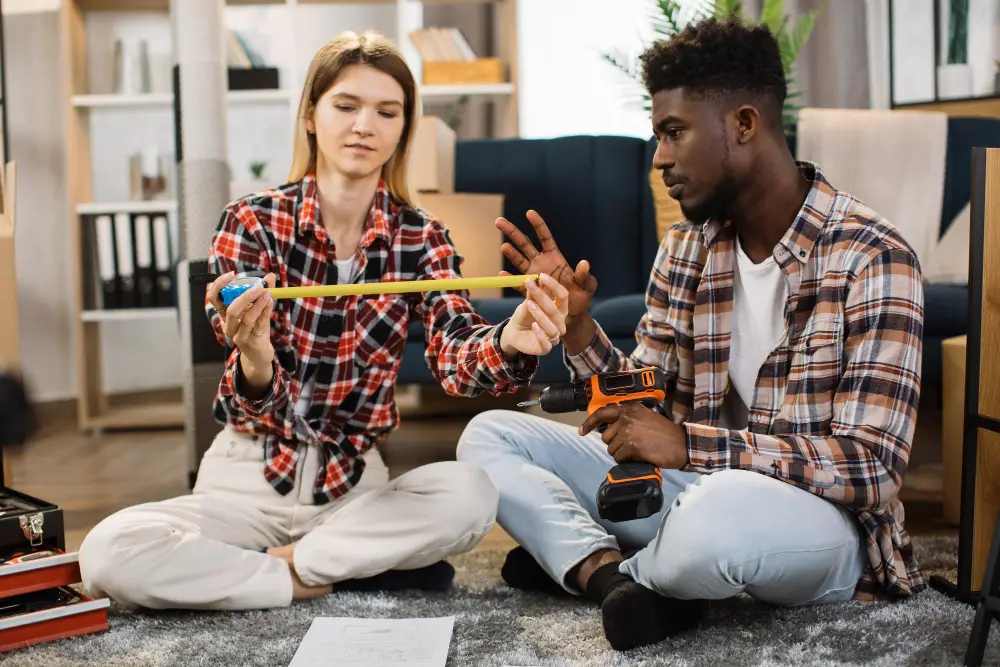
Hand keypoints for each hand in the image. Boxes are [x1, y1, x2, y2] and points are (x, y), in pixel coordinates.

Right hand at [206, 272, 276, 374]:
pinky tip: (271, 303)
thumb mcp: (258, 309)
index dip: (218, 285)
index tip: (231, 275)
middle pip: (231, 310)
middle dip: (245, 296)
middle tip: (258, 286)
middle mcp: (228, 325)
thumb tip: (270, 276)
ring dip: (258, 304)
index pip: (214, 298)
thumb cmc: (256, 328)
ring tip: (269, 294)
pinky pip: (258, 326)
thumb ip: (263, 292)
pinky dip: (265, 313)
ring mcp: (238, 336)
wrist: (260, 353)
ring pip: (246, 319)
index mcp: (224, 315)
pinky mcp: (250, 343)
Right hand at [496, 210, 596, 324]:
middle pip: (525, 244)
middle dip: (512, 232)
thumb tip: (584, 263)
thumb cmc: (581, 298)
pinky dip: (509, 280)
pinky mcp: (529, 291)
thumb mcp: (587, 287)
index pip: (544, 237)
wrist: (572, 316)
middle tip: (498, 222)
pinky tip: (501, 275)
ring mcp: (533, 276)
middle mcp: (541, 264)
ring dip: (511, 253)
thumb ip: (585, 276)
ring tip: (503, 247)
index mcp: (555, 258)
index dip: (537, 225)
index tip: (529, 213)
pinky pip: (517, 284)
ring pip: (518, 260)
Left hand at [499, 273, 568, 357]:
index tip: (541, 276)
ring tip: (529, 305)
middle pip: (556, 310)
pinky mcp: (545, 348)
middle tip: (529, 285)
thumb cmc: (524, 315)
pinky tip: (533, 326)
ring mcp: (554, 336)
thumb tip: (533, 278)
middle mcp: (560, 322)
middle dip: (542, 297)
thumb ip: (532, 293)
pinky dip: (540, 334)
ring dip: (540, 315)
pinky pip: (547, 344)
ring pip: (553, 327)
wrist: (513, 332)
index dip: (554, 285)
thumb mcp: (527, 302)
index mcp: (560, 309)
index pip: (563, 295)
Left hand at [578, 402, 688, 468]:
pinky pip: (618, 458)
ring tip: (639, 449)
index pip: (602, 413)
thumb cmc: (664, 433)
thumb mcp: (645, 417)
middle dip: (615, 443)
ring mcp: (628, 431)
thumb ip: (627, 418)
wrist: (681, 444)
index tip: (582, 431)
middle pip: (605, 436)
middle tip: (632, 444)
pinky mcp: (632, 446)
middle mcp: (627, 417)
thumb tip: (606, 429)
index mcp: (630, 408)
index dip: (589, 423)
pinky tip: (639, 456)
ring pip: (611, 449)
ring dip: (622, 453)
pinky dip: (626, 460)